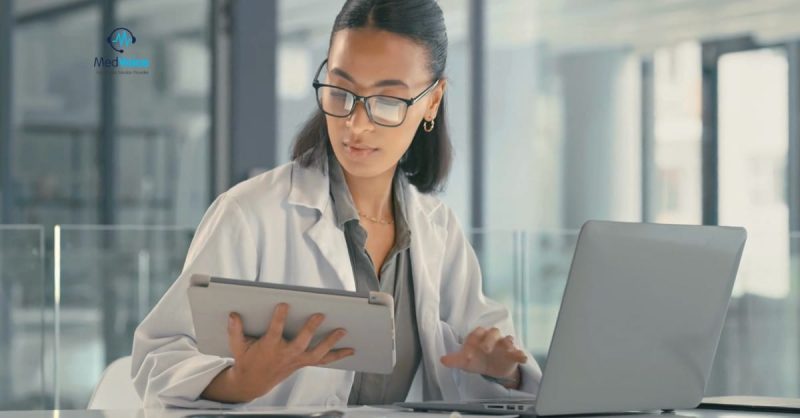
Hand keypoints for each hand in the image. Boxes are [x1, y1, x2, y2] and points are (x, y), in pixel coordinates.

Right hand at [202, 303, 353, 402]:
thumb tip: (232, 315)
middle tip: (320, 315)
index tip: (284, 304)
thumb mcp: (237, 346)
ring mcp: (296, 360)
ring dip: (331, 342)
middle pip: (301, 342)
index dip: (279, 318)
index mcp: (269, 347)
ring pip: (316, 353)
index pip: (275, 331)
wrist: (252, 383)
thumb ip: (235, 331)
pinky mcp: (302, 363)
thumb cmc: (246, 360)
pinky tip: (350, 350)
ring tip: (342, 330)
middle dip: (310, 329)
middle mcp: (285, 354)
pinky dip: (337, 356)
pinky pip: (323, 361)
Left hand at [440, 326, 526, 386]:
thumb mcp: (465, 361)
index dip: (473, 341)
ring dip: (508, 343)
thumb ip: (454, 360)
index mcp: (479, 337)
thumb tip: (442, 360)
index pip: (476, 334)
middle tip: (486, 349)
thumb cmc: (477, 359)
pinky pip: (519, 351)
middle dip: (490, 339)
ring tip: (508, 349)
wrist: (491, 368)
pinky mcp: (513, 354)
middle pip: (493, 332)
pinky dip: (521, 354)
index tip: (468, 354)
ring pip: (508, 339)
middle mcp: (492, 338)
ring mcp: (504, 345)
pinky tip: (522, 358)